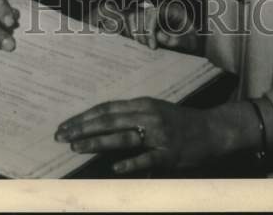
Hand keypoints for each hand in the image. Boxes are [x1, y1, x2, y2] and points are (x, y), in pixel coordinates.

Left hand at [55, 97, 232, 174]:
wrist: (212, 130)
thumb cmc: (178, 122)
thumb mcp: (153, 112)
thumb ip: (130, 117)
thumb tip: (100, 126)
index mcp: (142, 104)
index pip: (106, 109)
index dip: (84, 117)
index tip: (64, 125)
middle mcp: (147, 115)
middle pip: (109, 120)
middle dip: (82, 127)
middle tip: (61, 135)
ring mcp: (158, 134)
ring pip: (123, 137)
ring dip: (98, 142)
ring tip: (77, 146)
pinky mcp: (169, 153)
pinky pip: (147, 158)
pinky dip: (131, 163)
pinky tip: (115, 168)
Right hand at [121, 0, 202, 53]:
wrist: (189, 39)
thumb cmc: (190, 39)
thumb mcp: (190, 41)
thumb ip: (178, 39)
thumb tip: (158, 36)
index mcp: (171, 10)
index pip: (154, 13)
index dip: (150, 30)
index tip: (153, 47)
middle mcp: (158, 8)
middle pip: (140, 14)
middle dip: (142, 34)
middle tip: (148, 48)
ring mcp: (149, 12)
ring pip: (132, 15)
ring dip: (134, 32)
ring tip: (143, 45)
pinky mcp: (143, 18)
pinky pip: (129, 20)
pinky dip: (130, 30)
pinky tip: (137, 41)